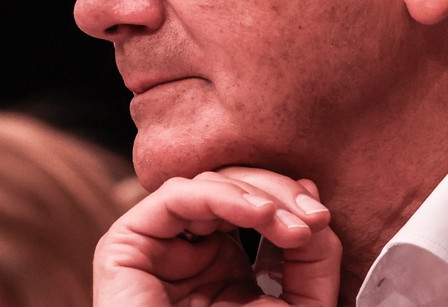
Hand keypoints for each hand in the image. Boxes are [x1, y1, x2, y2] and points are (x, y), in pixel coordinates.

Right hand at [93, 167, 340, 305]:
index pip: (255, 206)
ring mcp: (157, 246)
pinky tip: (259, 214)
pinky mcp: (126, 245)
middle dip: (279, 194)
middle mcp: (188, 251)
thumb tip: (313, 204)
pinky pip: (177, 196)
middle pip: (234, 188)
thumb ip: (312, 260)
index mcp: (223, 265)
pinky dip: (224, 196)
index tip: (321, 220)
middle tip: (313, 219)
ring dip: (259, 195)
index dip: (289, 201)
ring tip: (293, 227)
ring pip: (209, 183)